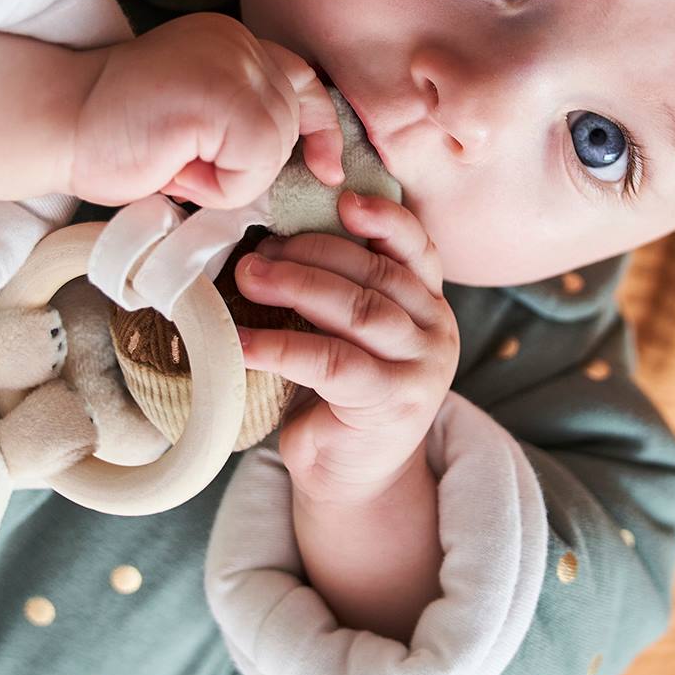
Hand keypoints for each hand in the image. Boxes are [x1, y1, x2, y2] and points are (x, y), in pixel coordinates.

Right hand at [67, 13, 345, 207]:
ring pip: (274, 146)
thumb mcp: (195, 121)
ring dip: (227, 178)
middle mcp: (237, 41)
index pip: (303, 80)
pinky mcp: (220, 93)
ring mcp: (230, 61)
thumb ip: (240, 120)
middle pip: (289, 123)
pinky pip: (254, 163)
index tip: (326, 168)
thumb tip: (299, 162)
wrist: (55, 122)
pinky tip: (175, 169)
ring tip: (174, 164)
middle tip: (182, 165)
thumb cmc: (114, 133)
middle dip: (246, 166)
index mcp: (231, 41)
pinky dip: (220, 186)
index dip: (321, 128)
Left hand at [233, 190, 460, 503]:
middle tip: (256, 253)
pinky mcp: (392, 403)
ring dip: (297, 287)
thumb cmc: (340, 396)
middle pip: (376, 273)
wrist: (353, 475)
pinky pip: (332, 362)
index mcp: (428, 302)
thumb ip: (340, 288)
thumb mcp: (349, 334)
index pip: (416, 246)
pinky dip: (279, 347)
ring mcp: (420, 367)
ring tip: (248, 278)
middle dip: (311, 253)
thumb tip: (270, 239)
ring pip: (359, 310)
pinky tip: (240, 343)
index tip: (343, 199)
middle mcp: (435, 329)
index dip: (383, 218)